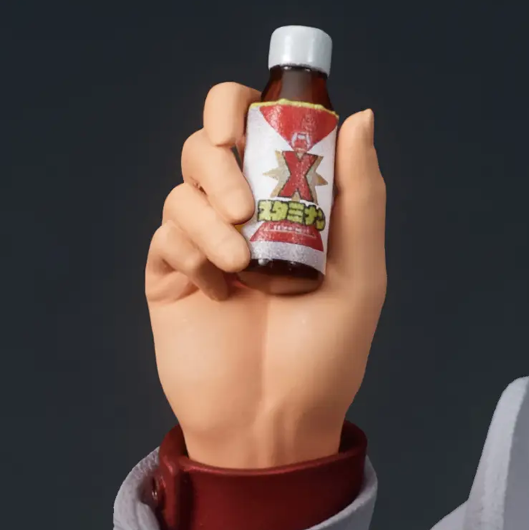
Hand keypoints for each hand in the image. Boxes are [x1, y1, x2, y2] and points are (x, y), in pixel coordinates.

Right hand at [145, 82, 386, 467]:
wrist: (275, 422)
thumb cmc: (326, 357)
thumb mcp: (361, 274)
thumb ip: (360, 194)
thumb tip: (360, 116)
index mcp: (288, 205)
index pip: (259, 128)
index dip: (249, 108)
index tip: (254, 118)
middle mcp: (242, 215)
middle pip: (209, 140)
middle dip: (219, 149)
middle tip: (242, 196)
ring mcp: (203, 243)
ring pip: (185, 184)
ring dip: (210, 211)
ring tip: (240, 262)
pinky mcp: (170, 274)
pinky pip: (167, 232)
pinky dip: (192, 249)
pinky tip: (220, 289)